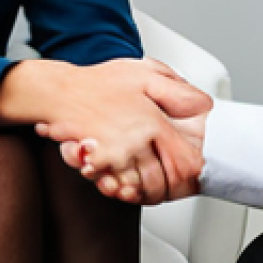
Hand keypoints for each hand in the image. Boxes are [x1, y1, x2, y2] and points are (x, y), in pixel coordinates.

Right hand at [44, 59, 210, 203]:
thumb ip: (177, 90)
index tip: (190, 169)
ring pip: (140, 188)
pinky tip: (124, 180)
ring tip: (147, 180)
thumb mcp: (145, 74)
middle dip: (166, 184)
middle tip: (169, 178)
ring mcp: (115, 157)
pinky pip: (118, 188)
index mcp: (152, 123)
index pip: (183, 161)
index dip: (189, 169)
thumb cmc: (98, 82)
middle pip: (162, 181)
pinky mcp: (97, 166)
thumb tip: (202, 104)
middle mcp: (135, 144)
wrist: (59, 92)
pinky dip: (123, 189)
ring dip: (145, 189)